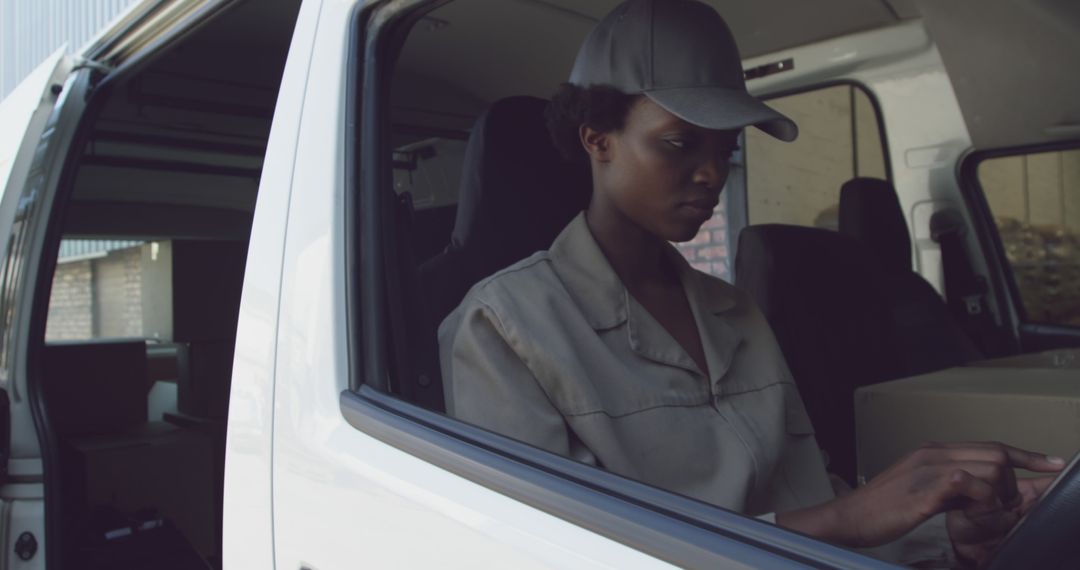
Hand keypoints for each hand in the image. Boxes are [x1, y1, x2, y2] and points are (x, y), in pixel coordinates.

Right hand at [776, 442, 1063, 550]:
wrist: (849, 518)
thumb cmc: (882, 510)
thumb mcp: (923, 494)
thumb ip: (953, 489)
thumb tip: (985, 494)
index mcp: (933, 451)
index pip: (990, 445)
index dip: (1026, 455)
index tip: (1053, 464)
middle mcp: (933, 452)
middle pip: (996, 454)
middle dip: (1013, 483)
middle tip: (1003, 508)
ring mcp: (929, 467)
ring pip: (990, 467)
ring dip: (997, 496)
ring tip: (981, 515)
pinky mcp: (925, 486)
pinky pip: (970, 484)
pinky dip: (980, 502)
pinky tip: (966, 516)